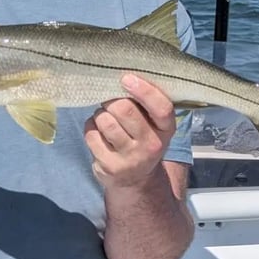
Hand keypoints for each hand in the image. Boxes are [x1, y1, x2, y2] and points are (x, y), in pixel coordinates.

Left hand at [85, 74, 176, 188]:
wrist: (137, 180)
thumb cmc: (143, 139)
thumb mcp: (154, 125)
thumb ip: (146, 104)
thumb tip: (124, 78)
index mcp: (166, 130)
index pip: (161, 107)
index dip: (144, 90)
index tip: (126, 78)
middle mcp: (152, 146)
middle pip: (125, 110)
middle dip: (112, 101)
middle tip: (111, 102)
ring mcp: (131, 159)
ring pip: (105, 121)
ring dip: (101, 114)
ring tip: (106, 118)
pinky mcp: (110, 167)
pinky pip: (91, 134)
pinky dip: (91, 127)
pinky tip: (99, 133)